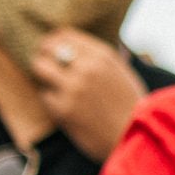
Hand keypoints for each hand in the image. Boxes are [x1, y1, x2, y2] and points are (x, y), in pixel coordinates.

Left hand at [27, 30, 147, 161]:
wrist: (133, 138)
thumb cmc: (130, 105)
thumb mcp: (121, 71)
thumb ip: (99, 57)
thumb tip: (73, 44)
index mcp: (103, 55)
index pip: (65, 35)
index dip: (54, 41)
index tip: (51, 48)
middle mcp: (87, 67)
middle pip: (48, 48)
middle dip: (44, 55)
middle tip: (44, 64)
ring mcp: (74, 88)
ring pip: (40, 68)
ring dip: (42, 75)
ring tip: (49, 83)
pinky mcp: (63, 109)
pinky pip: (44, 94)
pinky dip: (49, 98)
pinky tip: (61, 105)